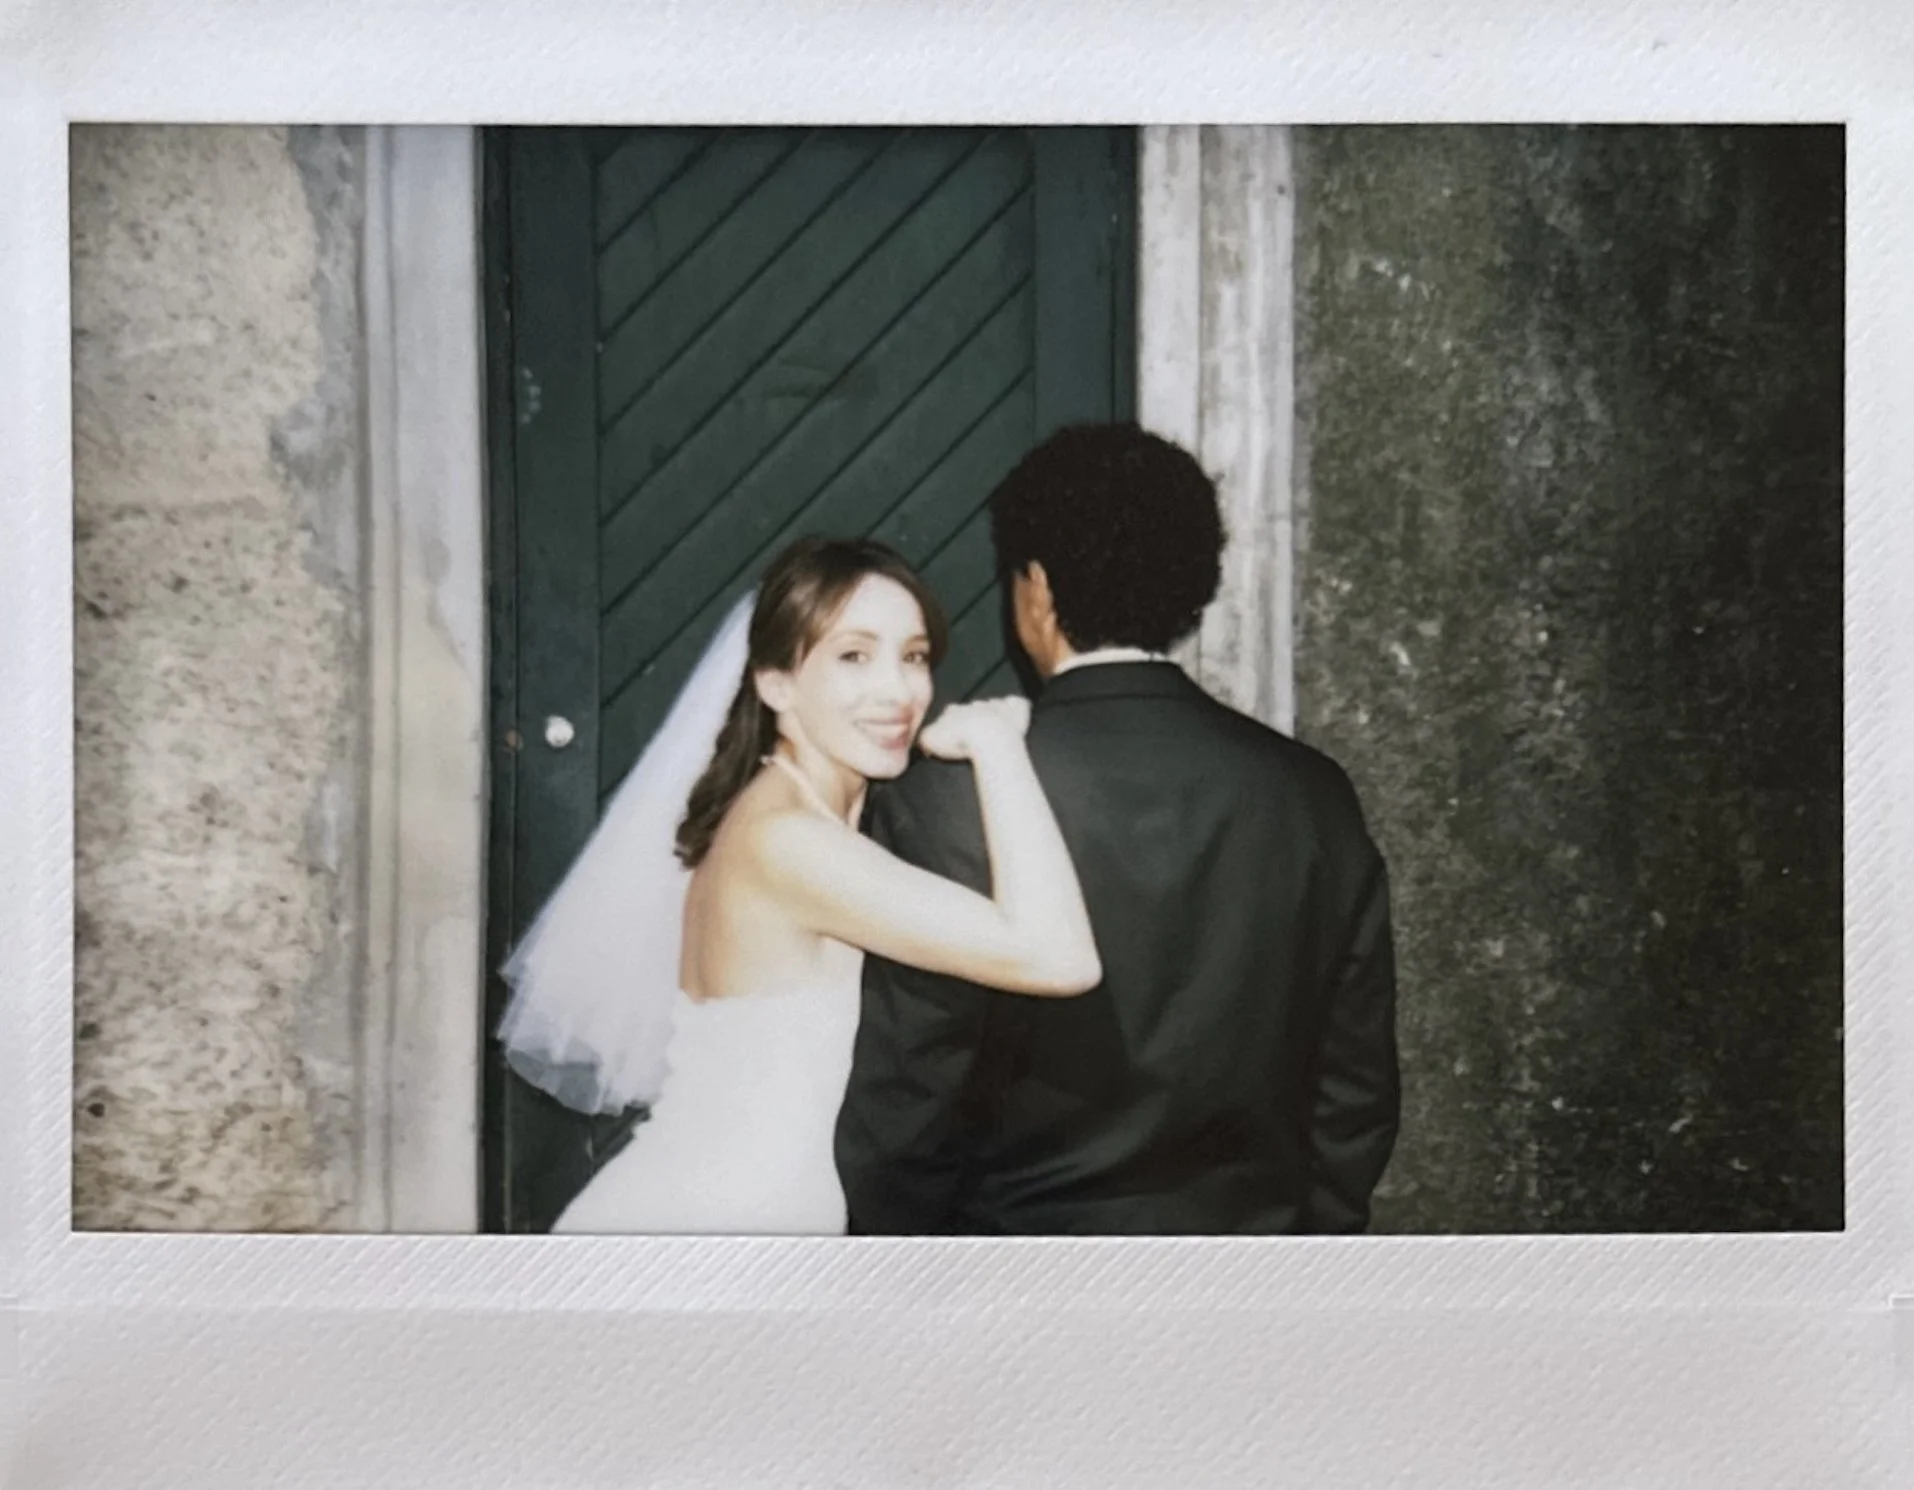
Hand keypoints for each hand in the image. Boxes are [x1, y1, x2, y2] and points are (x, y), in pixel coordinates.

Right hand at [916, 697, 1030, 760]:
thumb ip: (925, 736)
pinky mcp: (1015, 710)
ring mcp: (996, 706)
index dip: (952, 726)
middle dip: (972, 719)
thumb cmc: (961, 741)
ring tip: (993, 733)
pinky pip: (1017, 705)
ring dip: (993, 716)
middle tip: (973, 737)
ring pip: (993, 707)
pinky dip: (1016, 710)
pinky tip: (1015, 720)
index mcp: (953, 710)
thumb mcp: (930, 740)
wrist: (989, 738)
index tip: (954, 738)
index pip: (949, 714)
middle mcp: (974, 704)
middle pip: (972, 710)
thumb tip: (925, 738)